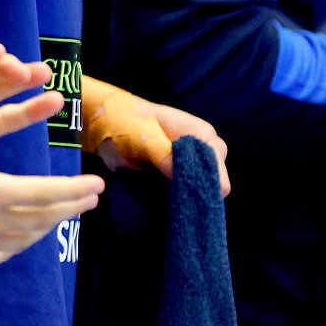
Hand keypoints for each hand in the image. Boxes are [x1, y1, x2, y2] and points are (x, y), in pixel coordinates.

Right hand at [0, 70, 103, 273]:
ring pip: (25, 237)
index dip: (73, 189)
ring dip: (49, 224)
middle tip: (92, 199)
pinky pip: (1, 253)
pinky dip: (20, 243)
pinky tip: (20, 240)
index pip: (44, 192)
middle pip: (42, 216)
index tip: (96, 185)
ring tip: (64, 215)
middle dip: (70, 206)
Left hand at [81, 77, 230, 196]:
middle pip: (213, 185)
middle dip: (196, 195)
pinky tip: (162, 200)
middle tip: (171, 201)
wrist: (106, 124)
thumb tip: (181, 176)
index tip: (183, 200)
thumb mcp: (143, 139)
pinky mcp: (177, 170)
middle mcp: (203, 149)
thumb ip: (163, 155)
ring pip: (199, 189)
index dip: (204, 189)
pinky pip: (185, 189)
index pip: (219, 174)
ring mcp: (191, 160)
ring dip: (185, 198)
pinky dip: (177, 197)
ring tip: (164, 201)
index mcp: (203, 135)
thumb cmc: (126, 124)